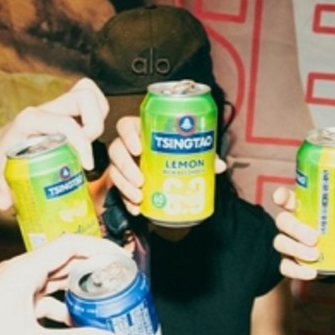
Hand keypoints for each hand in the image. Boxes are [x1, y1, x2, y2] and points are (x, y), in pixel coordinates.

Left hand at [0, 78, 110, 209]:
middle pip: (84, 98)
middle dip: (94, 125)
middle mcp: (48, 107)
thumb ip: (3, 186)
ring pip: (91, 95)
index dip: (82, 144)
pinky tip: (91, 137)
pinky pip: (92, 102)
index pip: (66, 124)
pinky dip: (98, 115)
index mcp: (32, 118)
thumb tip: (6, 204)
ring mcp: (59, 106)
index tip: (85, 166)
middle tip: (85, 151)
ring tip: (90, 143)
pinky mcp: (68, 110)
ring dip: (98, 118)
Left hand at [0, 234, 124, 334]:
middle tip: (121, 280)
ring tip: (105, 300)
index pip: (69, 245)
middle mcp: (21, 273)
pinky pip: (45, 299)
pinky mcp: (12, 304)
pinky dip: (63, 308)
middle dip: (94, 269)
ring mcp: (15, 288)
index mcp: (24, 270)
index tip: (121, 257)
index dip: (98, 247)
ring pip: (55, 281)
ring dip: (79, 290)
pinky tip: (77, 324)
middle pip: (65, 261)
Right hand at [106, 116, 228, 215]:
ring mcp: (123, 164)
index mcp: (141, 131)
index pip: (125, 126)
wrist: (167, 169)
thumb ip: (203, 155)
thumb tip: (219, 165)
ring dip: (125, 185)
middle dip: (126, 166)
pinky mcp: (123, 181)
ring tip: (139, 196)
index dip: (128, 136)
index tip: (138, 149)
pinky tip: (136, 209)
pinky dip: (126, 201)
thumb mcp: (187, 151)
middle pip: (116, 150)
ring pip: (115, 171)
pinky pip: (118, 191)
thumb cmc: (173, 152)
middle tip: (140, 180)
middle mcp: (128, 146)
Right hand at [270, 187, 319, 279]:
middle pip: (283, 221)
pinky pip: (285, 266)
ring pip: (281, 243)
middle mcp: (292, 224)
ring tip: (315, 255)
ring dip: (296, 249)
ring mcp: (289, 243)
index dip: (281, 196)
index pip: (286, 198)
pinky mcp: (290, 262)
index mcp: (303, 207)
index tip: (280, 198)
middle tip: (314, 238)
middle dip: (296, 229)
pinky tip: (311, 273)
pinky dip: (296, 271)